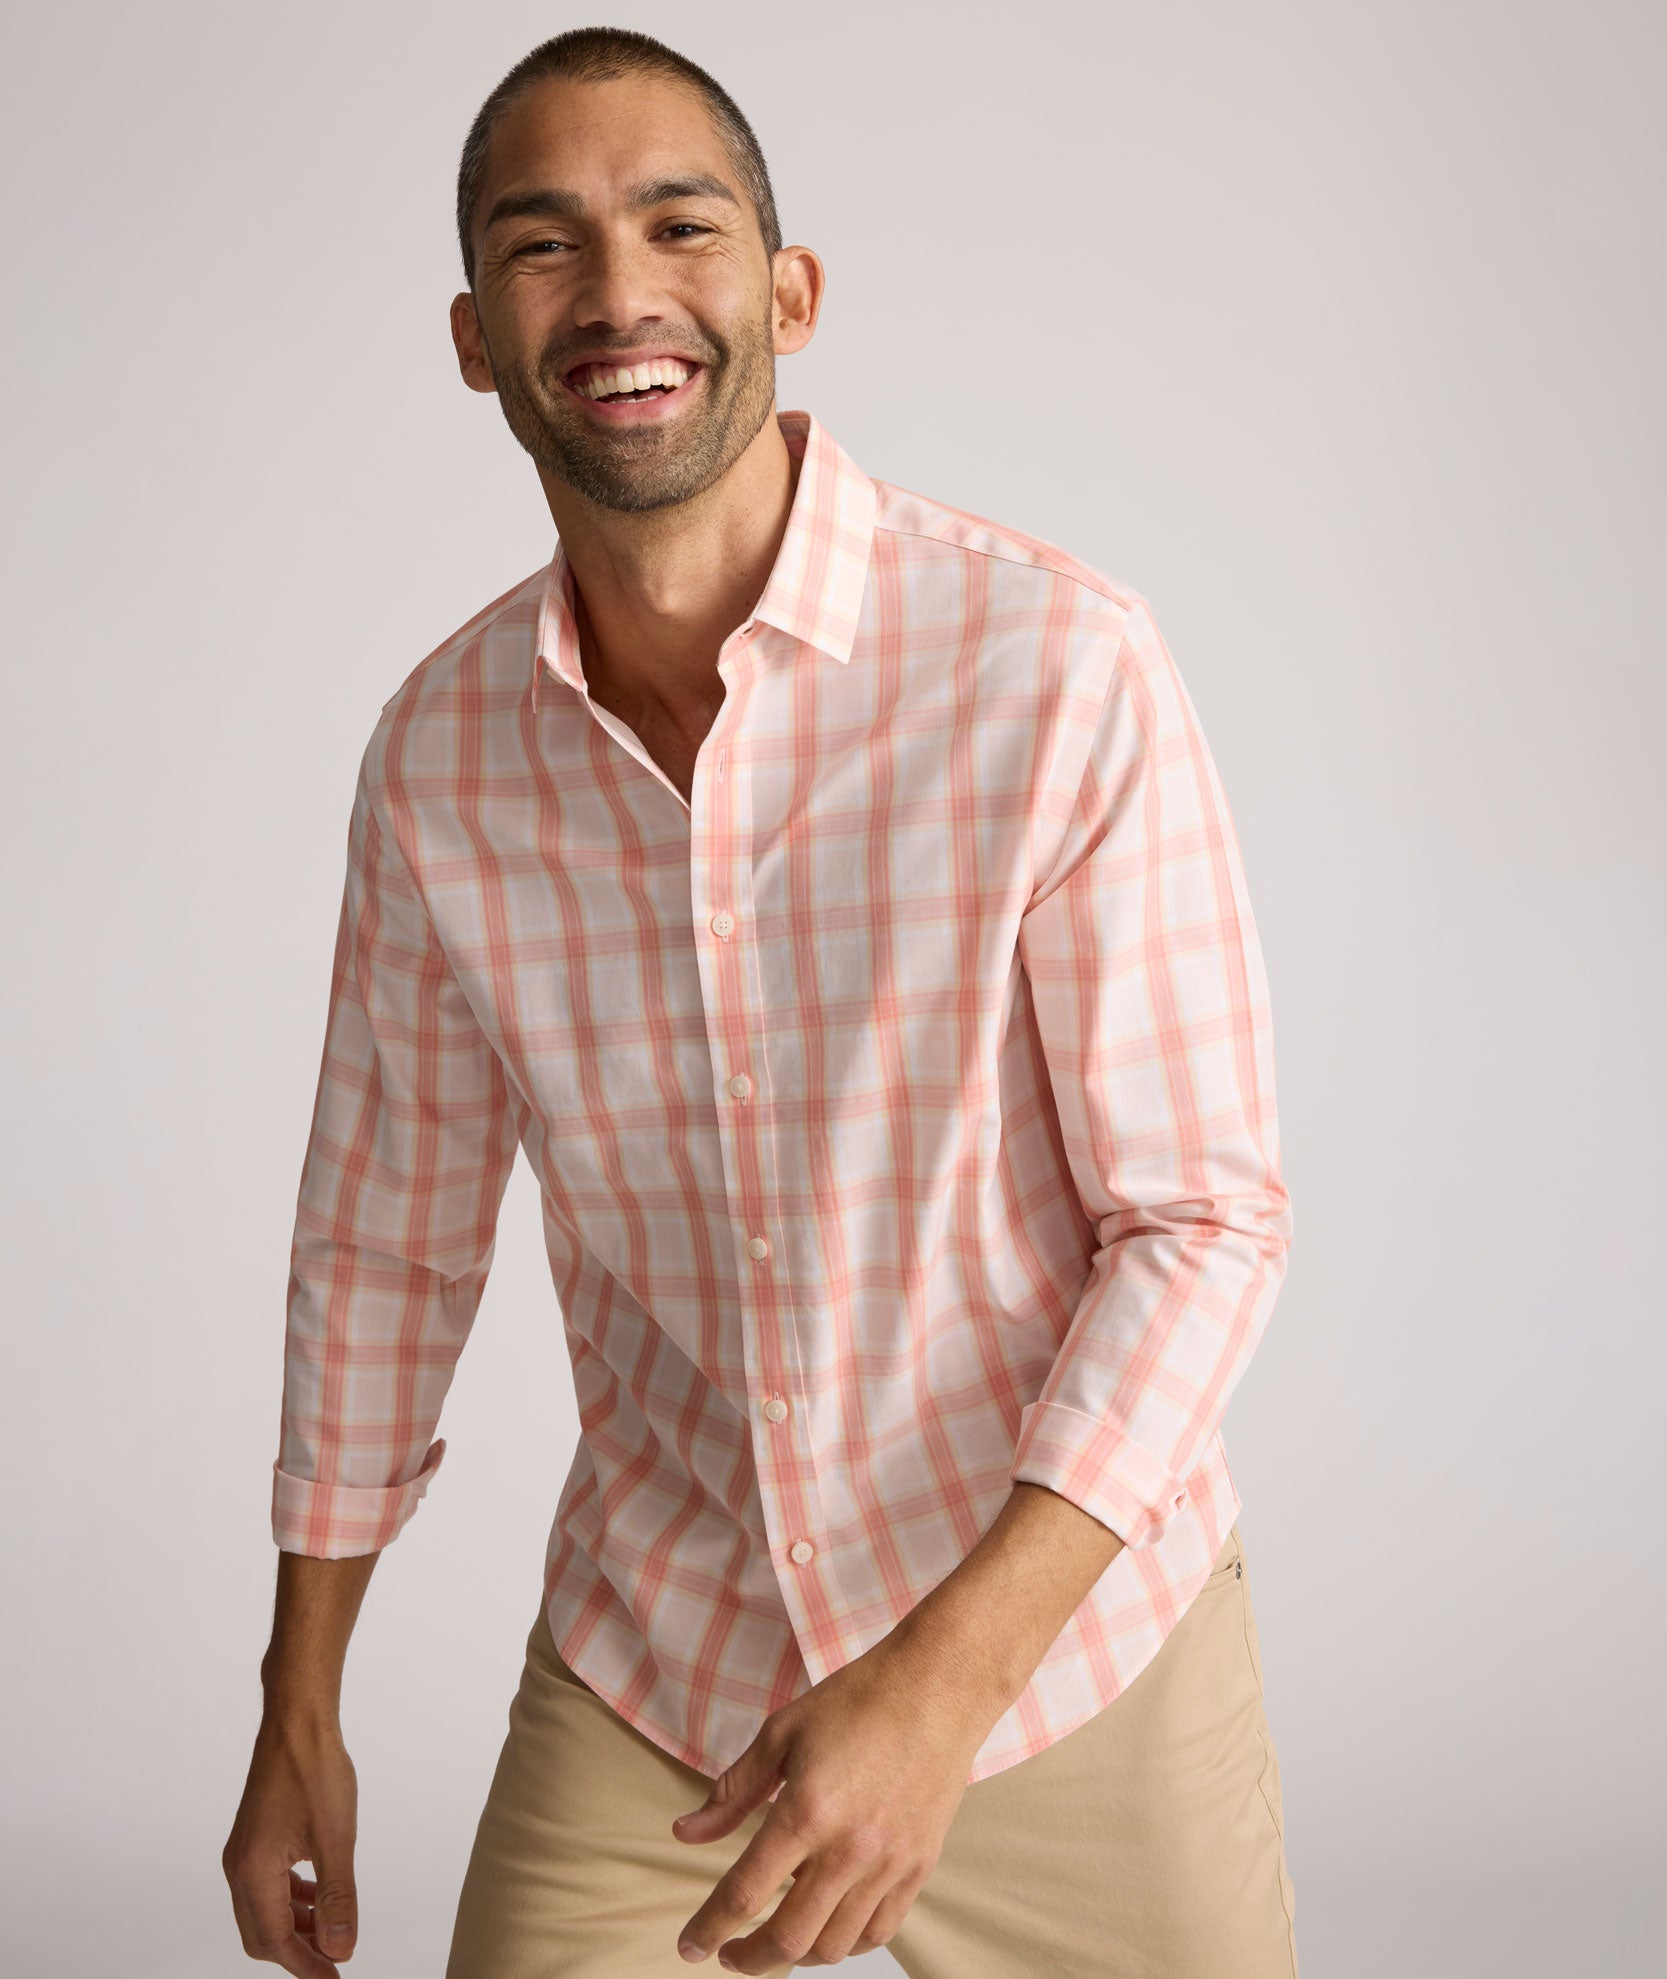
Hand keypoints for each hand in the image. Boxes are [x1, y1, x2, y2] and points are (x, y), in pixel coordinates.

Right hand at [222, 1711, 360, 1972]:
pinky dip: (292, 1899)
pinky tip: (318, 1893)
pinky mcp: (254, 1837)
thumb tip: (340, 1949)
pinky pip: (267, 1885)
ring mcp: (244, 1852)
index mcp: (253, 1872)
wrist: (297, 1721)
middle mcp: (239, 1867)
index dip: (306, 1966)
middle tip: (334, 1961)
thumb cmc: (314, 1770)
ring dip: (296, 1926)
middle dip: (297, 1953)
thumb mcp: (335, 1839)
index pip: (276, 1941)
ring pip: (264, 1910)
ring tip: (332, 1931)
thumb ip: (337, 1899)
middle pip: (262, 1934)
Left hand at [669, 1629, 996, 1969]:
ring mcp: (889, 1863)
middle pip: (788, 1938)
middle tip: (729, 1954)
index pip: (745, 1894)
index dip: (709, 1929)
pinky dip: (846, 1943)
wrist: (936, 1689)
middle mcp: (849, 1849)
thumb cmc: (858, 1701)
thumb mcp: (781, 1732)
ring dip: (795, 1954)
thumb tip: (686, 1833)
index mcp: (806, 1811)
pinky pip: (879, 1931)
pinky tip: (828, 1927)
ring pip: (834, 1945)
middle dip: (749, 1959)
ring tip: (776, 1939)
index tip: (690, 1946)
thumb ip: (733, 1791)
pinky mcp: (919, 1866)